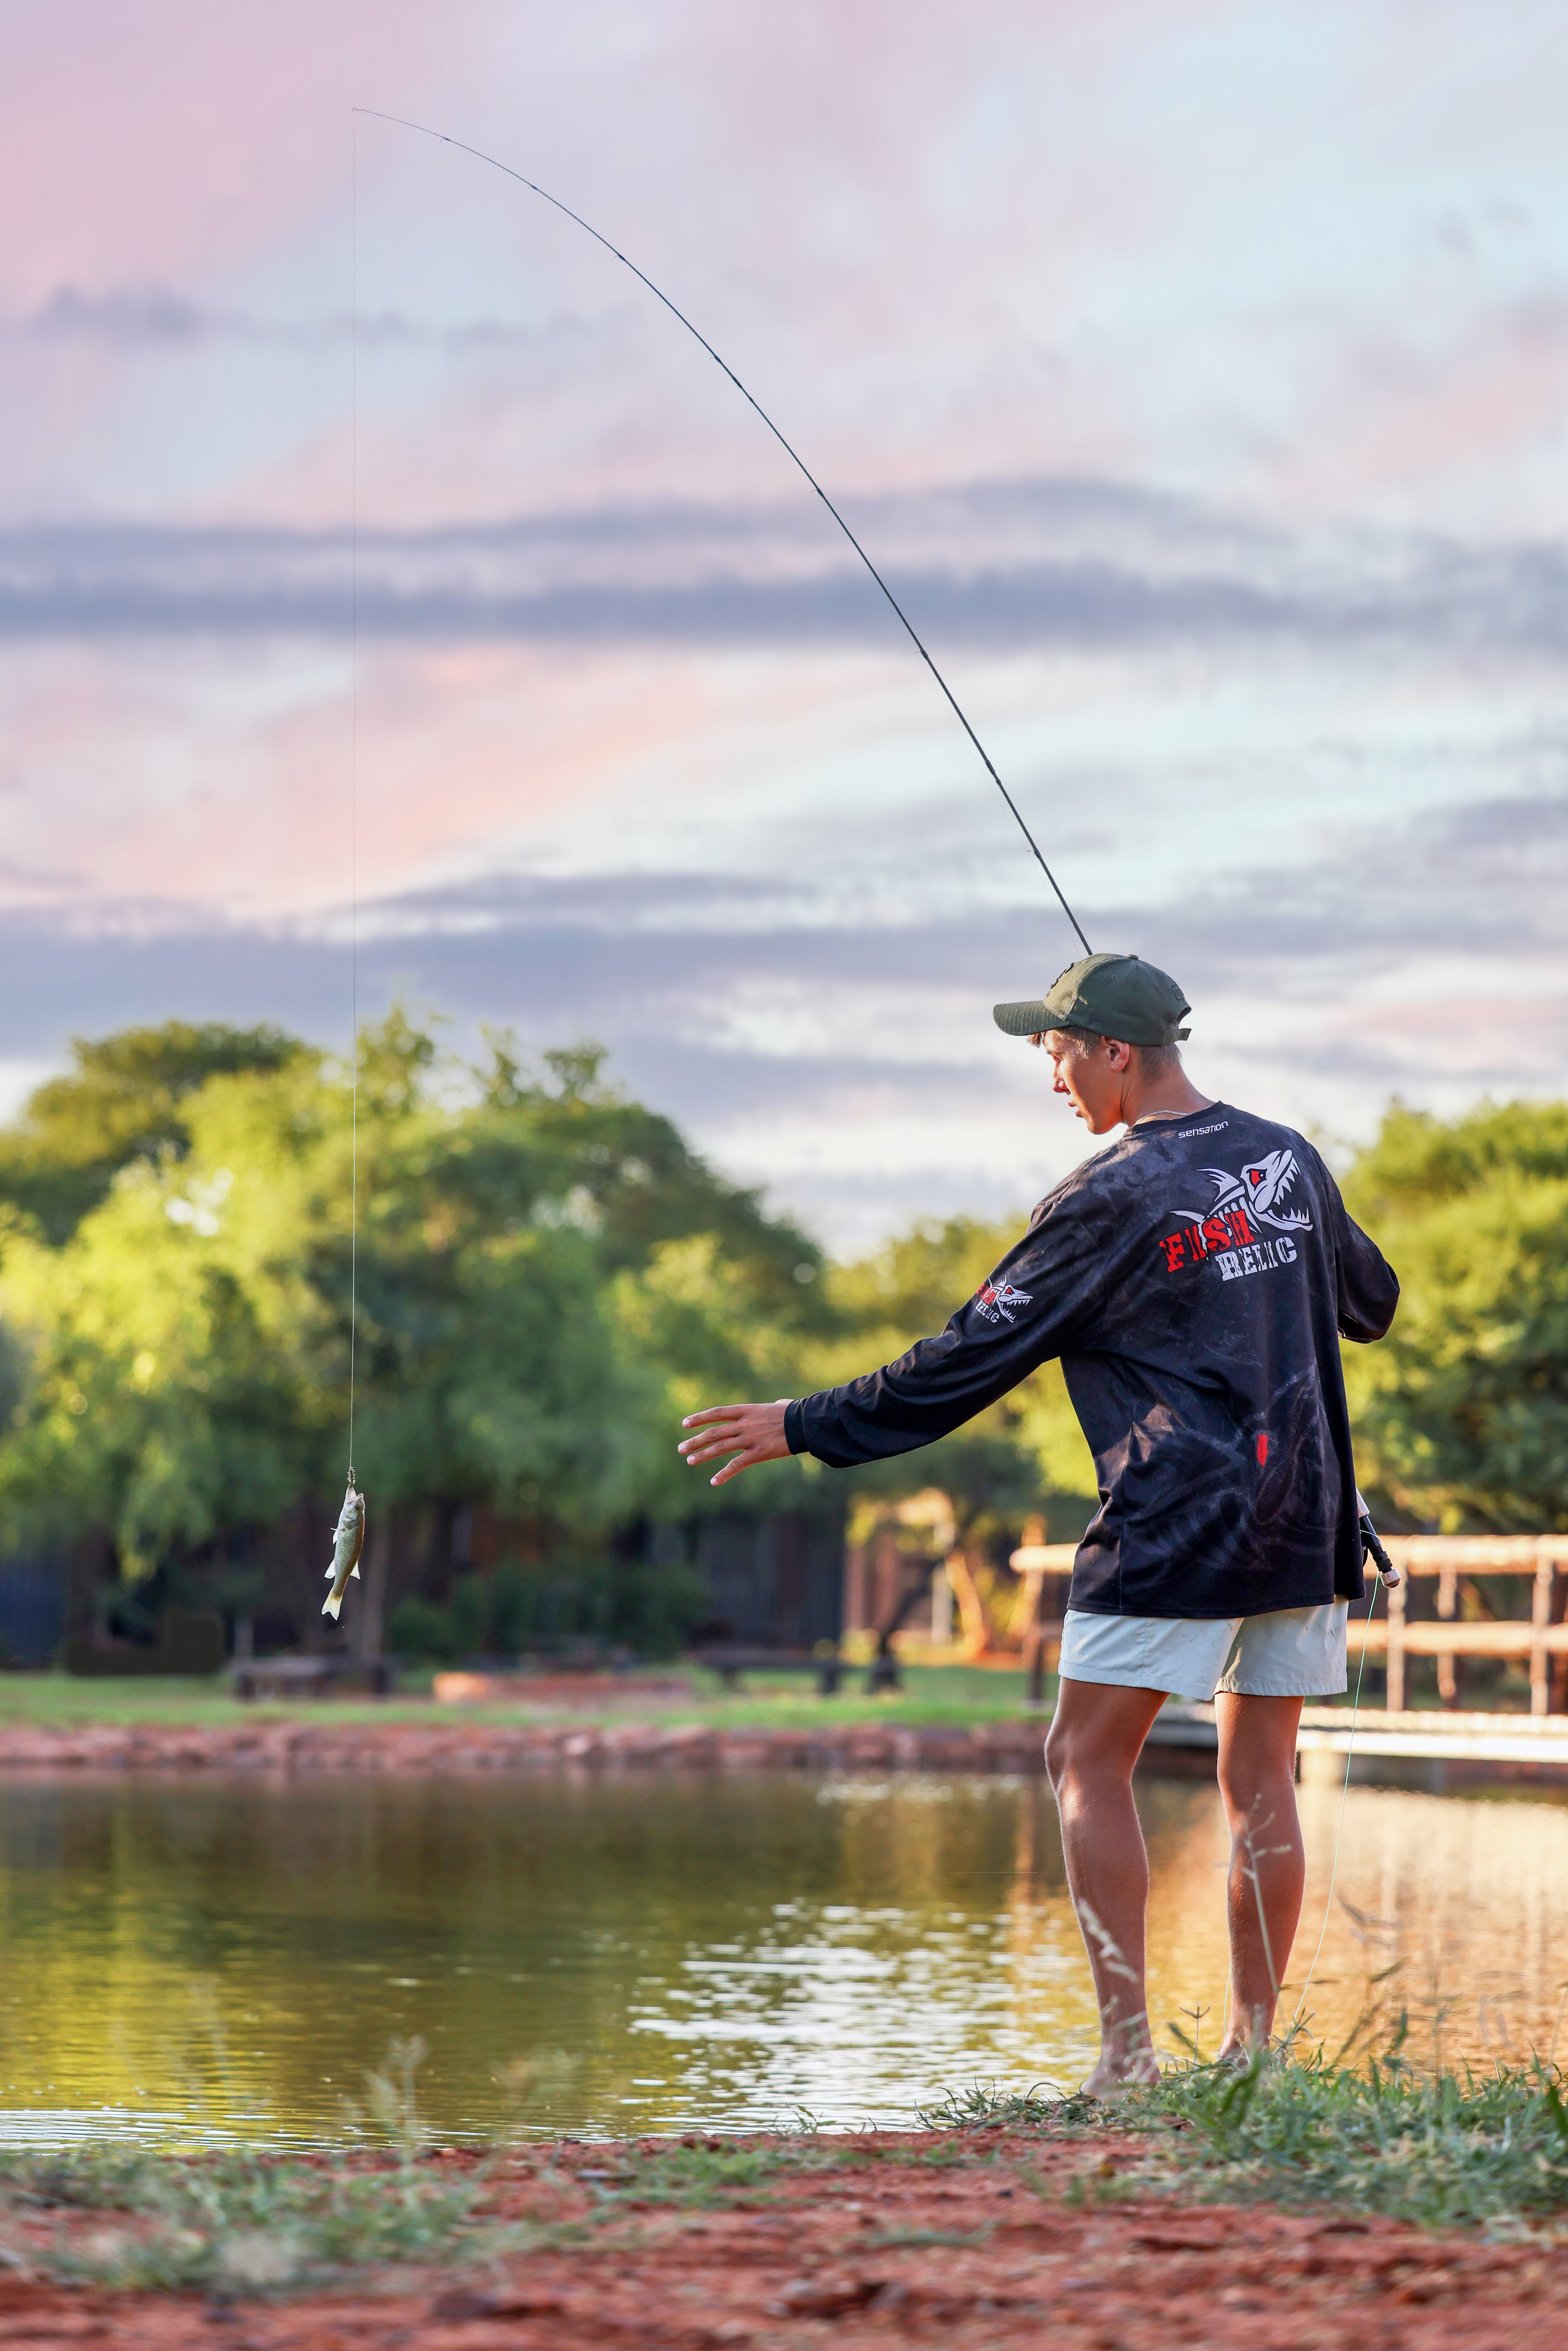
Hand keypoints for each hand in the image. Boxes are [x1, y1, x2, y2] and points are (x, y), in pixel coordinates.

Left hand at [678, 1399, 792, 1486]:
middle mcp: (743, 1424)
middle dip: (695, 1441)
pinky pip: (736, 1465)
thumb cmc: (794, 1413)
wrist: (804, 1423)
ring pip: (720, 1448)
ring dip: (703, 1455)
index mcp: (746, 1410)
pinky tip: (714, 1481)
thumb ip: (773, 1406)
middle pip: (713, 1433)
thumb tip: (779, 1404)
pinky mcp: (758, 1453)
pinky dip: (724, 1474)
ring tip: (689, 1460)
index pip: (716, 1413)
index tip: (685, 1423)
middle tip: (681, 1448)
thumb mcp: (778, 1406)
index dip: (699, 1418)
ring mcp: (749, 1439)